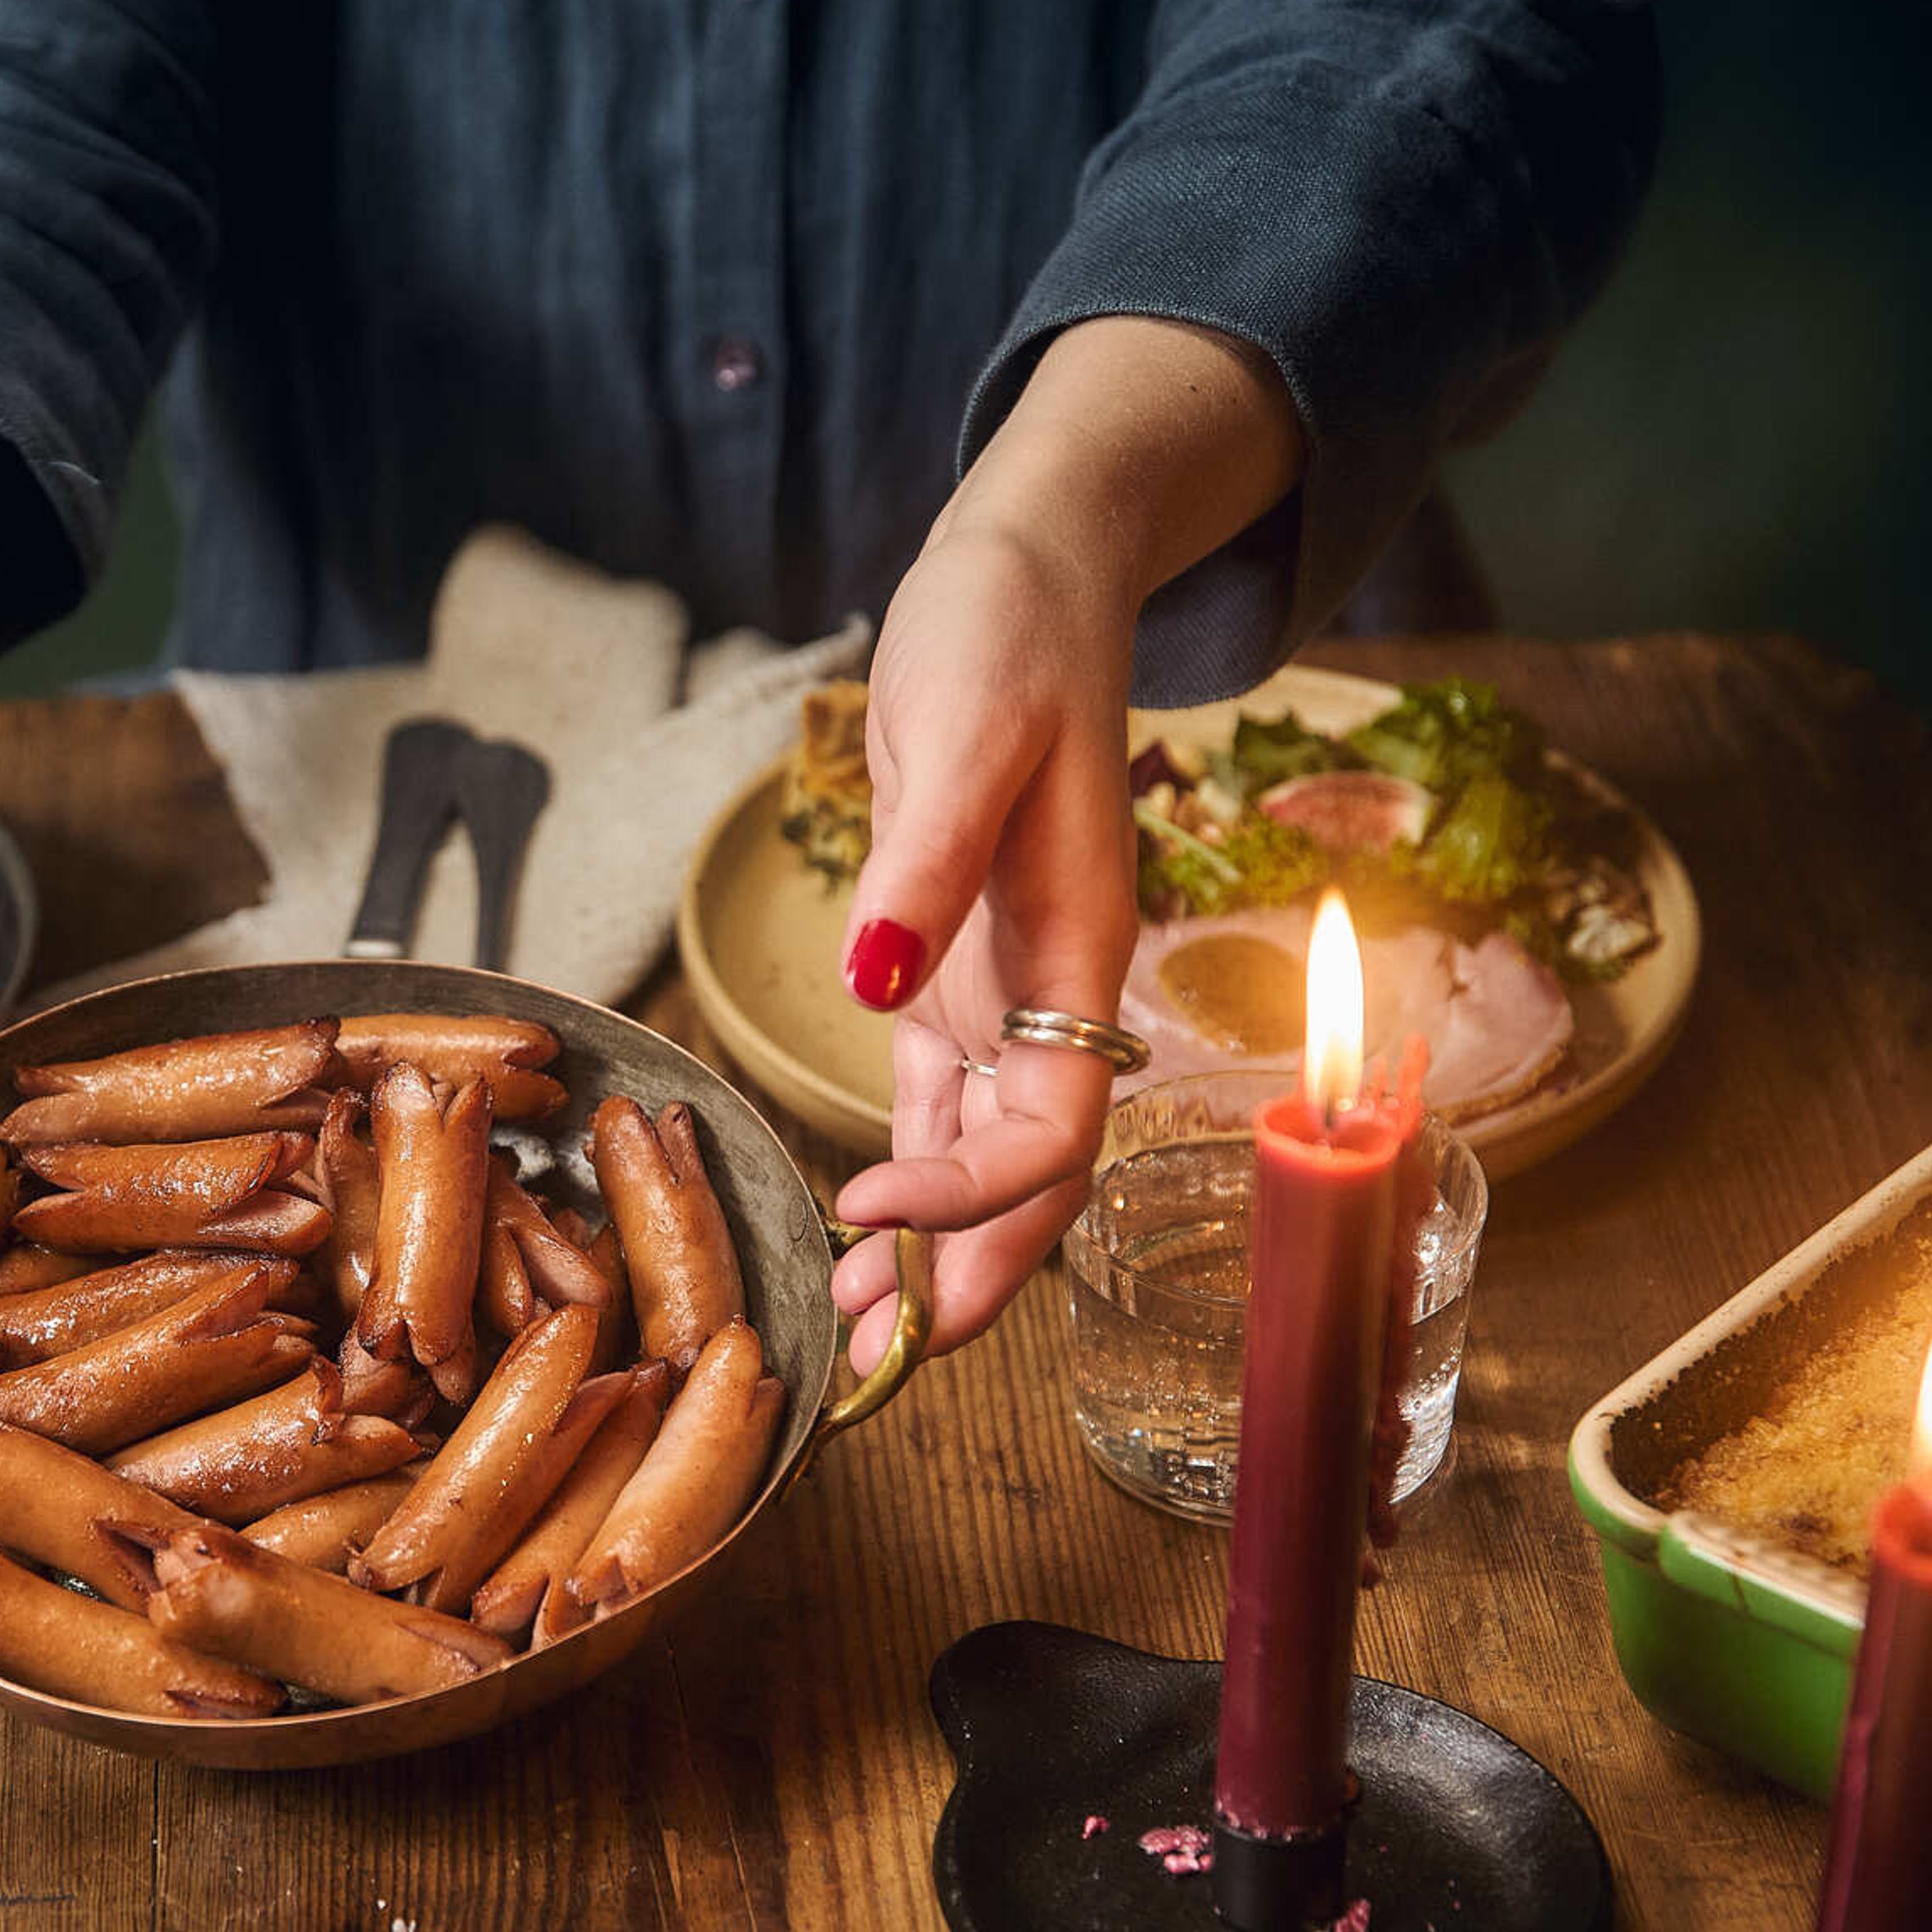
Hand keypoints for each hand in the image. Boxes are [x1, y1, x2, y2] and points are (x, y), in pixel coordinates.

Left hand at [828, 521, 1136, 1369]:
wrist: (1022, 574)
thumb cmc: (1006, 635)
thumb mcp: (966, 735)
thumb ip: (928, 866)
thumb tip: (882, 981)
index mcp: (1079, 948)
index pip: (1053, 1121)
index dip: (977, 1191)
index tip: (871, 1218)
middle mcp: (1052, 988)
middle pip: (1034, 1172)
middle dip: (970, 1272)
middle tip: (876, 1357)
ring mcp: (1003, 983)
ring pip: (985, 1151)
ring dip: (933, 1244)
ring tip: (852, 1325)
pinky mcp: (953, 966)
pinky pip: (941, 1098)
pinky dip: (910, 1170)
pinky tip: (858, 1231)